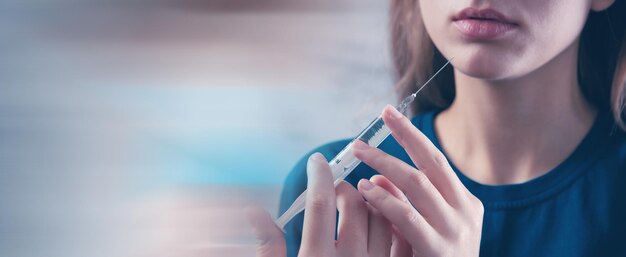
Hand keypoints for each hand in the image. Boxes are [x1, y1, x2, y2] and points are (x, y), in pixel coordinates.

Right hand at [247, 153, 393, 256]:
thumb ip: (268, 246)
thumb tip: (252, 212)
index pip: (319, 203)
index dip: (319, 175)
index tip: (318, 161)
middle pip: (353, 205)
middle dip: (342, 187)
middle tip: (334, 187)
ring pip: (381, 217)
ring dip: (369, 202)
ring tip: (356, 202)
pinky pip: (399, 239)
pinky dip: (390, 221)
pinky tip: (378, 218)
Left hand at [352, 105, 483, 256]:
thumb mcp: (423, 229)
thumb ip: (405, 202)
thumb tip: (376, 179)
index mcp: (465, 204)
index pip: (435, 161)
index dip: (411, 136)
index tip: (390, 114)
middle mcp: (466, 213)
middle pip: (431, 163)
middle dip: (404, 136)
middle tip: (380, 116)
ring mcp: (456, 232)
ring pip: (418, 184)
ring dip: (385, 164)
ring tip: (360, 153)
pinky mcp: (439, 251)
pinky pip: (408, 217)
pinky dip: (385, 200)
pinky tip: (365, 191)